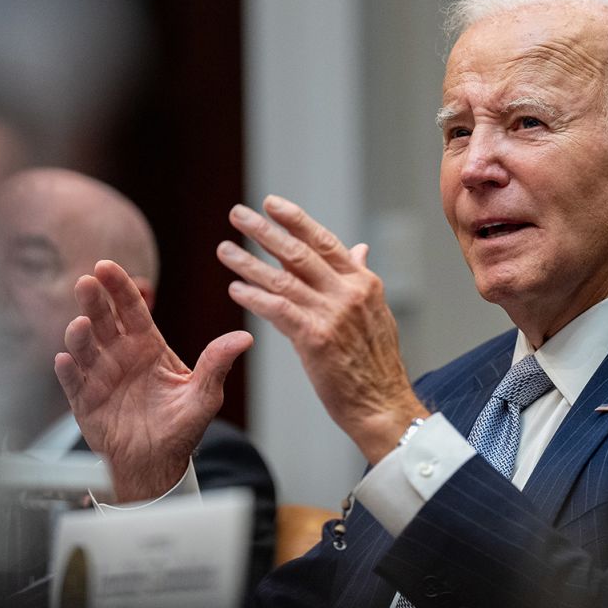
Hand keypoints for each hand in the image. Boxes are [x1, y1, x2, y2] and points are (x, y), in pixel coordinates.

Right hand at [53, 260, 252, 502]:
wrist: (157, 463)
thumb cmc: (180, 426)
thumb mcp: (205, 395)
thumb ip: (217, 364)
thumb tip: (245, 338)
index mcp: (147, 346)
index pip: (132, 309)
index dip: (119, 287)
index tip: (106, 266)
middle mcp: (120, 355)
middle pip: (104, 321)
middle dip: (94, 301)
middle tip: (87, 283)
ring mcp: (100, 376)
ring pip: (84, 348)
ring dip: (79, 335)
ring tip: (80, 326)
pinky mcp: (84, 401)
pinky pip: (73, 382)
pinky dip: (69, 371)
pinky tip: (65, 360)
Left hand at [217, 196, 426, 463]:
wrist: (383, 404)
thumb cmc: (376, 364)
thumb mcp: (376, 313)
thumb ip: (361, 278)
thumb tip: (359, 249)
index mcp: (363, 283)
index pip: (324, 241)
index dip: (296, 220)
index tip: (271, 204)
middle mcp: (349, 293)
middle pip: (299, 252)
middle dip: (264, 230)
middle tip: (237, 213)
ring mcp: (333, 314)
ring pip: (282, 279)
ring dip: (248, 262)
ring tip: (224, 249)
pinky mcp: (316, 338)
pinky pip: (278, 310)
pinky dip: (254, 297)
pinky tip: (235, 289)